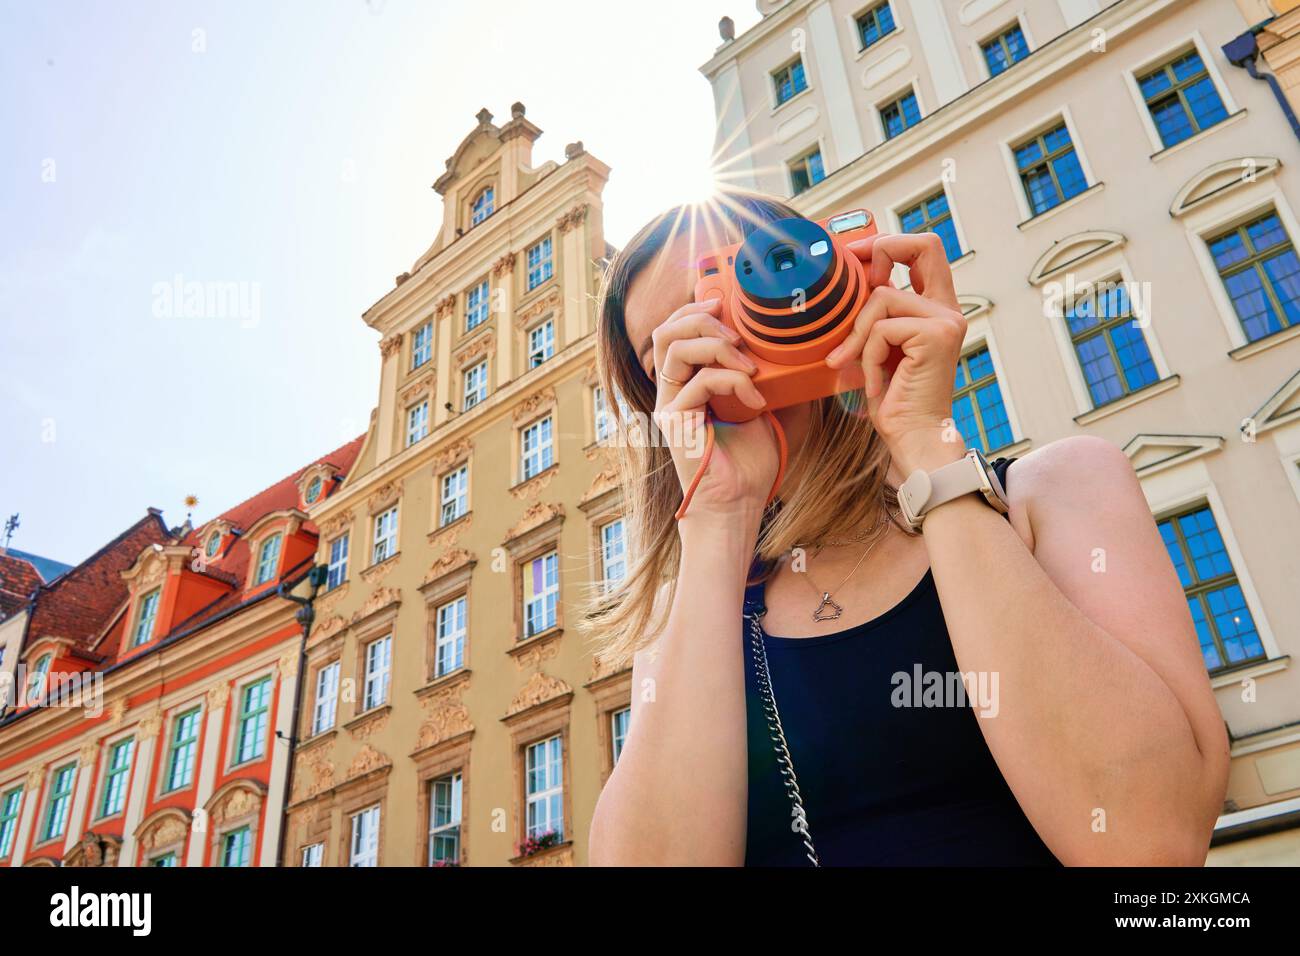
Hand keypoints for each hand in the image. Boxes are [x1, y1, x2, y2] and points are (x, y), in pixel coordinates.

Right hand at [651, 298, 778, 522]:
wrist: (739, 503)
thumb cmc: (749, 463)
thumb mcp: (762, 408)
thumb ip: (763, 377)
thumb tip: (792, 347)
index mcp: (685, 384)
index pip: (674, 332)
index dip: (695, 310)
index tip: (726, 306)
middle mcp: (670, 392)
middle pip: (665, 332)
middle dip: (701, 319)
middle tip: (737, 332)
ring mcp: (669, 406)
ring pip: (675, 349)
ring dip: (717, 347)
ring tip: (749, 365)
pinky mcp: (676, 422)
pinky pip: (700, 383)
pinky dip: (733, 383)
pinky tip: (756, 401)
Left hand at [825, 232, 967, 474]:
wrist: (912, 437)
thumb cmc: (892, 398)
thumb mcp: (876, 346)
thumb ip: (872, 314)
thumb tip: (845, 281)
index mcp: (936, 308)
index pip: (924, 249)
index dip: (888, 242)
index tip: (855, 255)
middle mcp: (948, 309)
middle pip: (923, 245)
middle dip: (882, 250)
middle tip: (853, 280)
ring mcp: (946, 320)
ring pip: (882, 298)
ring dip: (858, 335)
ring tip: (858, 367)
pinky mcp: (937, 335)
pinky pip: (881, 329)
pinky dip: (867, 357)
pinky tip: (875, 382)